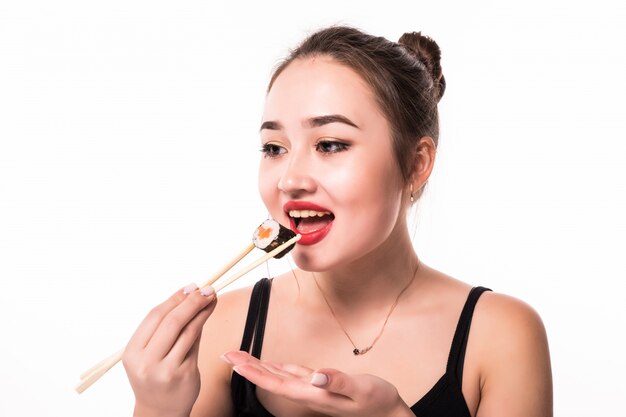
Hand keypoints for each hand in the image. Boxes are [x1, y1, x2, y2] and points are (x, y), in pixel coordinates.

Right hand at [122, 284, 216, 416]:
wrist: (159, 411)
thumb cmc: (154, 375)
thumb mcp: (148, 353)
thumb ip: (164, 328)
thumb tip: (188, 295)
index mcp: (133, 353)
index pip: (154, 317)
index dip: (174, 298)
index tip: (190, 286)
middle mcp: (147, 362)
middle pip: (172, 322)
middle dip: (191, 302)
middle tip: (206, 289)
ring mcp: (167, 370)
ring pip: (188, 332)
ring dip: (202, 311)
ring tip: (212, 298)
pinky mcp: (185, 375)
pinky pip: (196, 345)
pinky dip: (202, 327)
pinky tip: (207, 316)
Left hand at [222, 351, 412, 416]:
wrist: (388, 413)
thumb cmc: (377, 401)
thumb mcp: (362, 389)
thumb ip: (339, 381)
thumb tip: (317, 375)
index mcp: (314, 394)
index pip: (277, 383)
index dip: (255, 373)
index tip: (235, 364)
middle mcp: (309, 393)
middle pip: (272, 379)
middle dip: (248, 367)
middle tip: (226, 355)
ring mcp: (313, 389)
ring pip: (279, 376)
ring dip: (258, 366)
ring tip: (239, 357)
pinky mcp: (320, 385)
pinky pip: (293, 375)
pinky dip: (277, 367)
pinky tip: (270, 364)